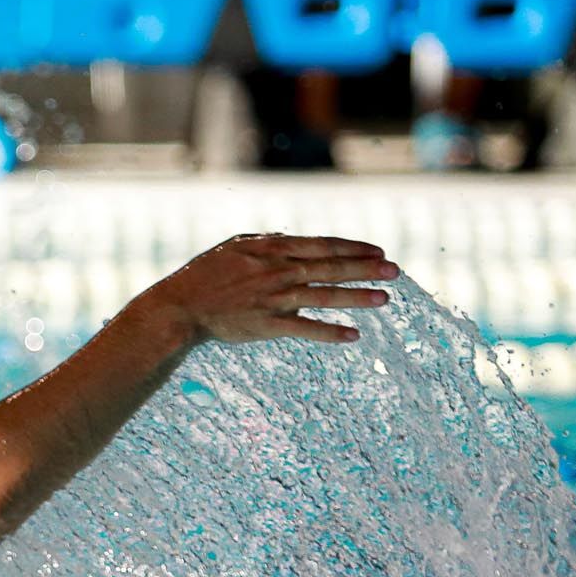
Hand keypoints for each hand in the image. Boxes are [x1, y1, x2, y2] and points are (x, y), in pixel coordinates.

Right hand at [136, 234, 398, 346]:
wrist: (180, 307)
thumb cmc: (204, 276)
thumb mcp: (235, 248)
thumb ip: (267, 243)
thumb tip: (294, 241)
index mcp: (271, 248)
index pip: (323, 246)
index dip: (353, 248)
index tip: (378, 251)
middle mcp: (277, 270)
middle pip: (331, 268)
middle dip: (366, 269)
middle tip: (395, 271)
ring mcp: (274, 298)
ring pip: (324, 296)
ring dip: (357, 298)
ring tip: (384, 299)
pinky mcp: (267, 324)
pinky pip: (306, 329)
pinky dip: (330, 333)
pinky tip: (353, 335)